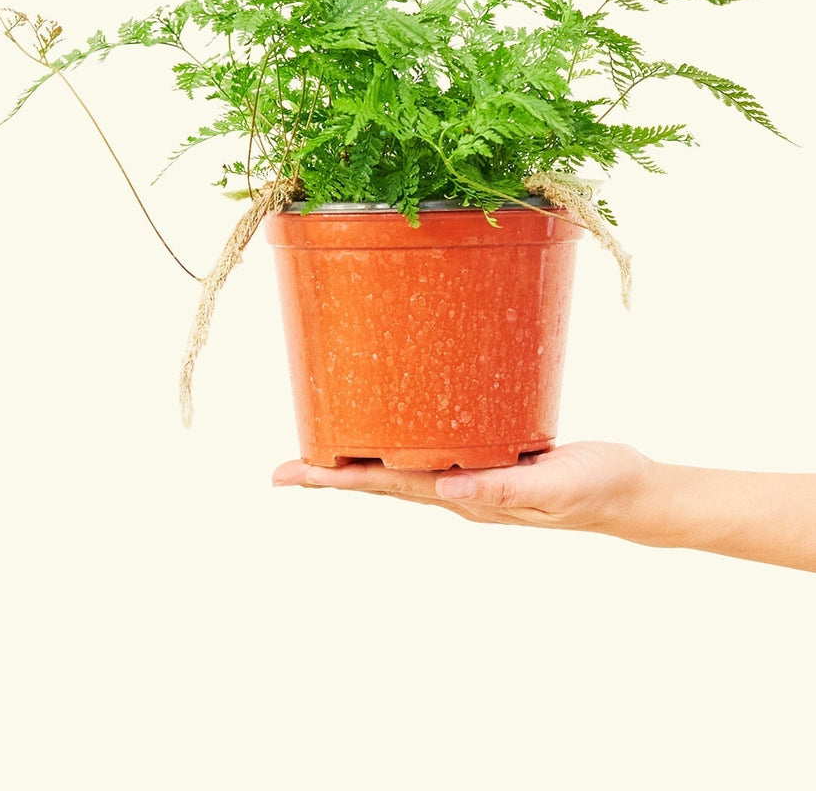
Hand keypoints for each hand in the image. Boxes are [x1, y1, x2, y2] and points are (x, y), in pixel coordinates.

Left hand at [272, 441, 655, 532]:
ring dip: (363, 455)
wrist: (632, 490)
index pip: (388, 485)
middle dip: (334, 471)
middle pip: (384, 478)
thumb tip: (449, 492)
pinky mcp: (492, 451)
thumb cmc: (598, 488)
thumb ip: (505, 487)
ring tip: (324, 444)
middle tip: (284, 468)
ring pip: (405, 462)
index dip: (339, 478)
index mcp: (467, 497)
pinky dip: (405, 434)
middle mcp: (460, 487)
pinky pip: (436, 444)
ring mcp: (473, 472)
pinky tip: (396, 420)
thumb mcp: (555, 486)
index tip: (292, 475)